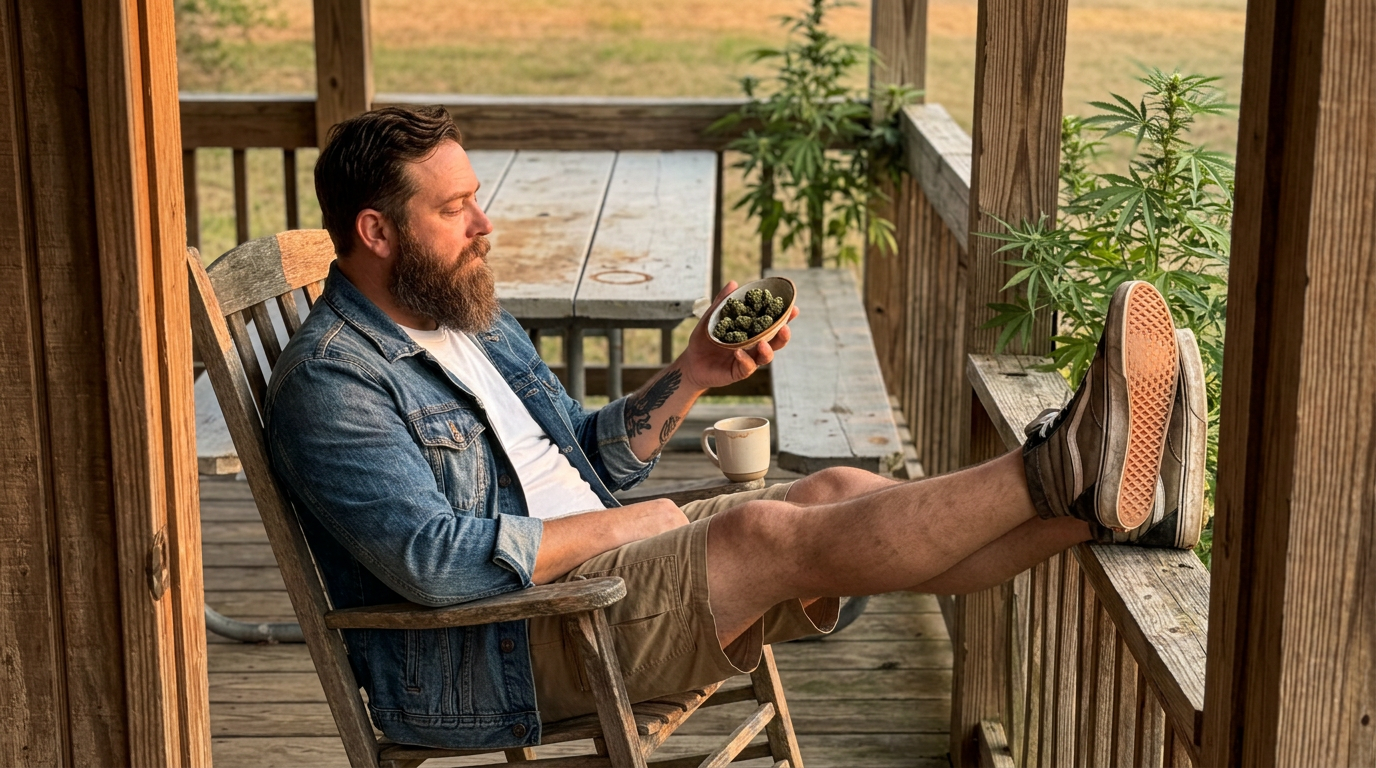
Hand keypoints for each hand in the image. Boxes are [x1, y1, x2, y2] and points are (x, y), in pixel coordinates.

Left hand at [678, 281, 799, 391]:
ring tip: (763, 343)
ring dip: (767, 350)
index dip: (784, 317)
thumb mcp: (712, 318)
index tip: (793, 308)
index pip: (772, 324)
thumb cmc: (704, 339)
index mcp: (752, 332)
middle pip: (775, 341)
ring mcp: (748, 359)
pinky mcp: (738, 372)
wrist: (691, 361)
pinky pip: (747, 367)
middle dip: (783, 335)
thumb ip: (722, 302)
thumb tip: (734, 284)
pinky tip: (739, 353)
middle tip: (786, 327)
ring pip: (765, 356)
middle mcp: (754, 346)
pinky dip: (745, 360)